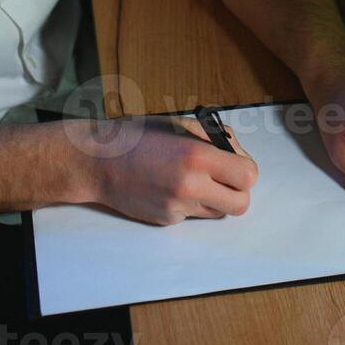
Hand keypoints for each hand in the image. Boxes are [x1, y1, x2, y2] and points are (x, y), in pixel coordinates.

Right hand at [85, 116, 258, 225]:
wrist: (97, 162)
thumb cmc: (136, 137)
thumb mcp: (178, 124)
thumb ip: (213, 137)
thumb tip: (237, 152)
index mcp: (196, 155)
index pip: (247, 176)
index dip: (245, 169)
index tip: (235, 163)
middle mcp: (190, 185)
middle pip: (240, 204)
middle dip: (237, 191)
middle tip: (223, 178)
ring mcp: (178, 207)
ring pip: (218, 212)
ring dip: (214, 198)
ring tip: (192, 179)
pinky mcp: (166, 220)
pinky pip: (192, 215)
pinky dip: (189, 203)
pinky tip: (168, 186)